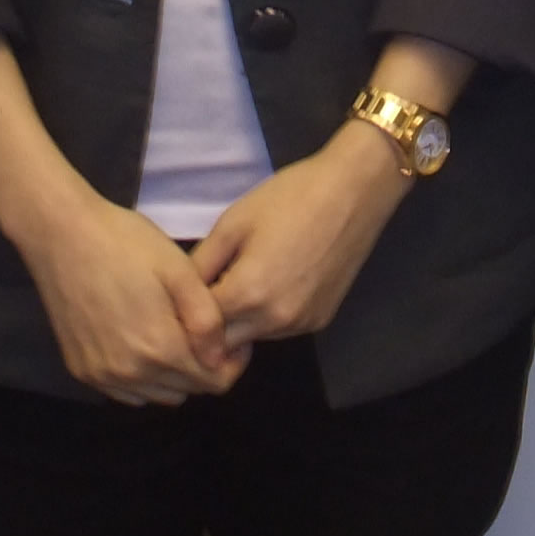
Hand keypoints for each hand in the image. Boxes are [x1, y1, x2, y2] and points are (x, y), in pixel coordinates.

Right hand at [12, 186, 246, 405]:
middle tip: (203, 329)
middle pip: (188, 391)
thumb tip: (221, 357)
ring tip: (174, 333)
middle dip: (205, 366)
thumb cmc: (126, 243)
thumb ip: (207, 319)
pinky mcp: (81, 371)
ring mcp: (102, 376)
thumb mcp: (180, 270)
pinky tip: (142, 342)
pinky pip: (127, 392)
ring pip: (157, 395)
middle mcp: (131, 374)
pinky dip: (144, 378)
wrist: (62, 235)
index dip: (233, 361)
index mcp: (160, 349)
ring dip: (174, 375)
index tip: (232, 334)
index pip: (215, 382)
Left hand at [194, 125, 416, 348]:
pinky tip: (271, 283)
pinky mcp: (320, 321)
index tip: (181, 295)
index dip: (185, 311)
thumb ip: (202, 263)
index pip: (199, 326)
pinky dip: (266, 317)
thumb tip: (181, 291)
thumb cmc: (289, 197)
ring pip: (253, 339)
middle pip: (224, 344)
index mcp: (247, 294)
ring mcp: (300, 324)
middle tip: (207, 292)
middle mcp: (274, 320)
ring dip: (238, 323)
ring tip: (239, 282)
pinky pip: (280, 330)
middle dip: (209, 325)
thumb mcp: (233, 222)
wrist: (354, 191)